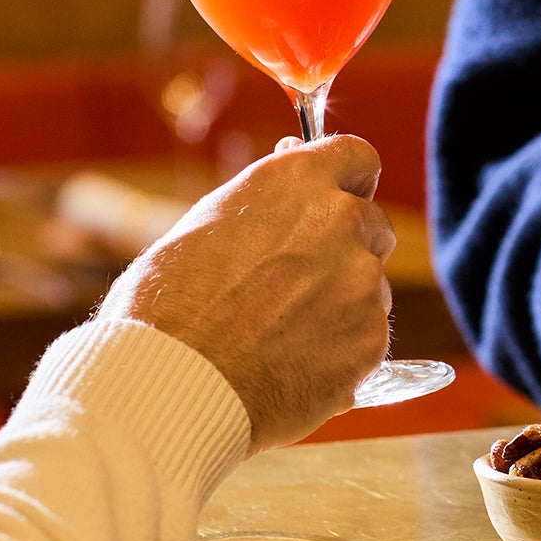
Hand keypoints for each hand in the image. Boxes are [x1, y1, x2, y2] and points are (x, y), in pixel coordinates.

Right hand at [100, 134, 395, 451]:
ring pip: (372, 287)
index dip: (349, 183)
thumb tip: (290, 176)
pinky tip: (293, 367)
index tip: (339, 200)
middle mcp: (340, 221)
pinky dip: (342, 353)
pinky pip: (367, 339)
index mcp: (295, 182)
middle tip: (301, 283)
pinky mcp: (371, 340)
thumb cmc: (167, 306)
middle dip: (349, 248)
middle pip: (374, 225)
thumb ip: (265, 203)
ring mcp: (363, 282)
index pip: (358, 158)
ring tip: (281, 336)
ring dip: (344, 304)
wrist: (171, 383)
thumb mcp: (206, 227)